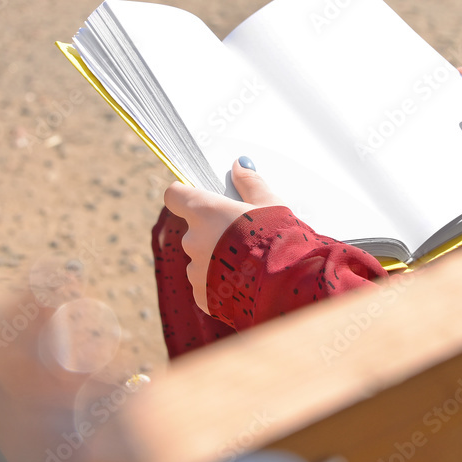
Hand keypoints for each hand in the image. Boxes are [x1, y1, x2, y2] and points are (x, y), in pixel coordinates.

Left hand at [163, 157, 282, 312]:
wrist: (286, 285)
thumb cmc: (278, 239)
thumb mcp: (270, 204)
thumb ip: (250, 183)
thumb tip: (239, 165)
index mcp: (205, 212)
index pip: (175, 195)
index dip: (184, 194)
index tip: (195, 196)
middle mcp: (193, 240)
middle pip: (195, 230)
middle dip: (213, 231)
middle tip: (242, 236)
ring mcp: (195, 270)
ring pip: (201, 259)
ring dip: (217, 259)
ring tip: (248, 264)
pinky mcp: (202, 296)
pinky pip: (206, 285)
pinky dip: (220, 284)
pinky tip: (243, 284)